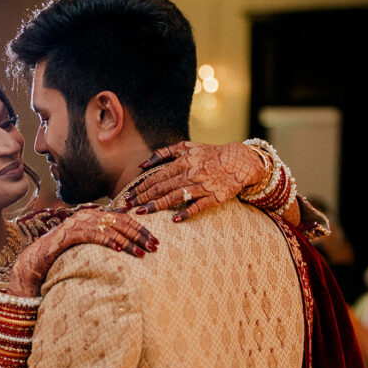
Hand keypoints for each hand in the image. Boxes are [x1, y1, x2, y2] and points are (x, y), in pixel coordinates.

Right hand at [7, 209, 157, 296]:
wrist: (40, 255)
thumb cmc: (67, 250)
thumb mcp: (89, 240)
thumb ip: (105, 235)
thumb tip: (126, 241)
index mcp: (95, 214)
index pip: (124, 218)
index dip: (141, 228)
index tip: (155, 239)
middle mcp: (88, 214)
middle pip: (121, 222)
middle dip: (140, 234)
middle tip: (155, 246)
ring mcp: (79, 222)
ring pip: (111, 229)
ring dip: (129, 241)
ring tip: (141, 252)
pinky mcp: (71, 233)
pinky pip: (93, 235)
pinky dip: (108, 241)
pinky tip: (119, 249)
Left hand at [130, 141, 267, 221]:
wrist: (239, 161)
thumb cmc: (209, 154)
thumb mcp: (187, 147)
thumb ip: (164, 153)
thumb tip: (142, 165)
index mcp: (183, 161)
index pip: (157, 176)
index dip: (141, 187)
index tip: (128, 196)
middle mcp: (191, 173)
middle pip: (162, 188)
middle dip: (142, 198)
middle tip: (128, 207)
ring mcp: (203, 186)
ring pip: (176, 197)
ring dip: (157, 206)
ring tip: (142, 213)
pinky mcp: (215, 197)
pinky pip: (199, 206)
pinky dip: (187, 213)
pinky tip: (174, 220)